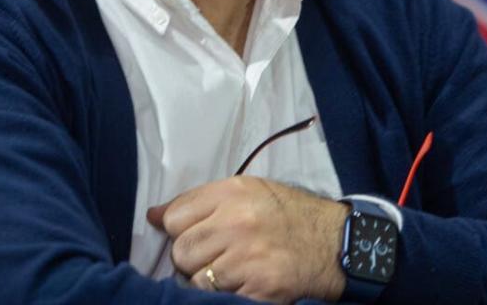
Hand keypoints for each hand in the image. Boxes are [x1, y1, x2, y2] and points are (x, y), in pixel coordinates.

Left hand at [147, 176, 349, 302]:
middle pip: (180, 251)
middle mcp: (238, 222)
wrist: (332, 242)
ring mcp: (247, 257)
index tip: (197, 234)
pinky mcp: (258, 288)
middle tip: (216, 255)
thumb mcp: (247, 191)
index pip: (174, 217)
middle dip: (192, 258)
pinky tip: (243, 282)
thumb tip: (153, 216)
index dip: (181, 230)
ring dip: (207, 280)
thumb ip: (199, 201)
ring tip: (231, 270)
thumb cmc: (286, 214)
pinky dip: (225, 294)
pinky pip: (216, 297)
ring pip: (195, 279)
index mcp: (232, 192)